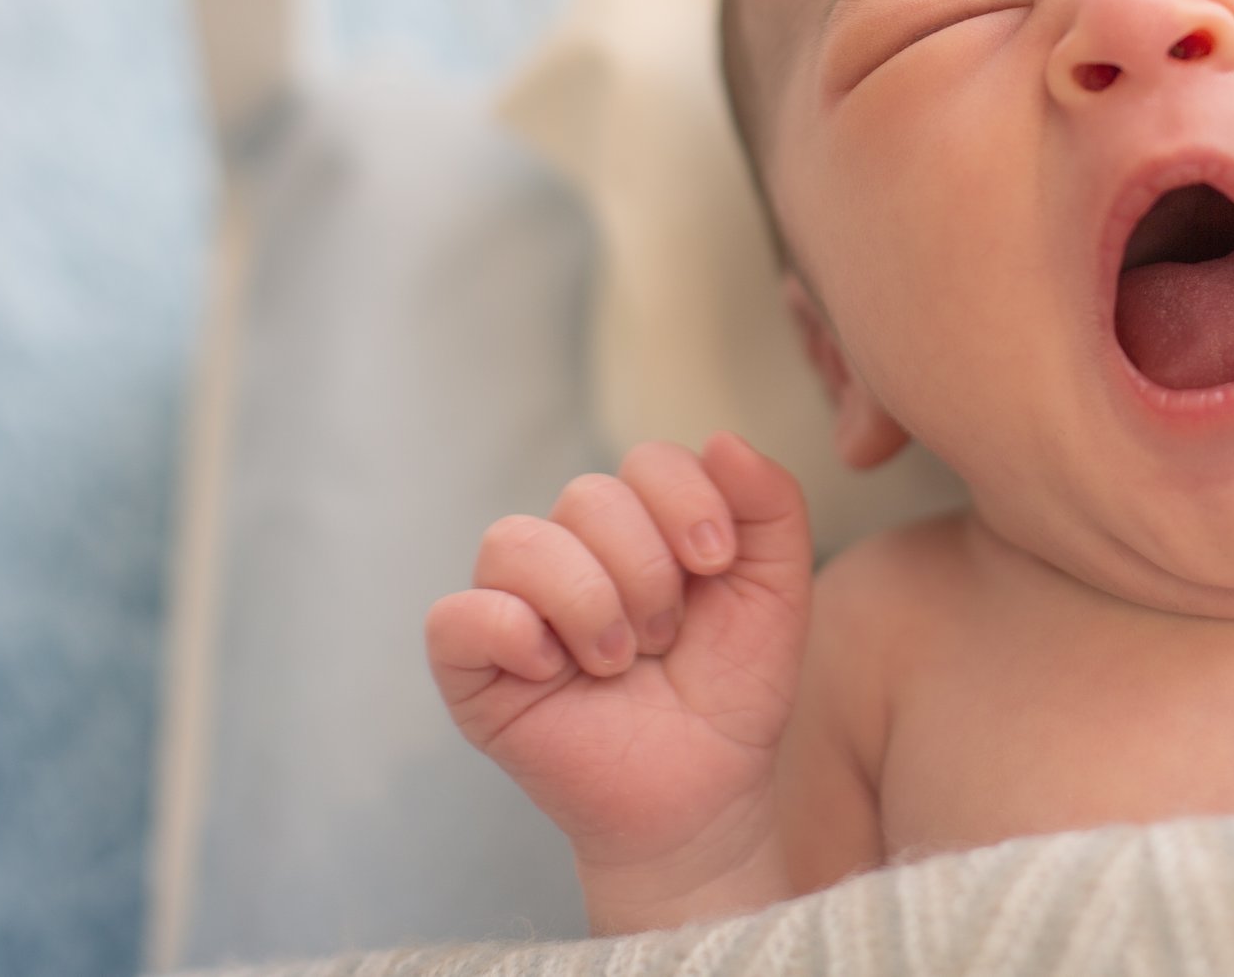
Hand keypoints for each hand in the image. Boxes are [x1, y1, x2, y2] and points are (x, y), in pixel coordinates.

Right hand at [426, 432, 811, 888]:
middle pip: (587, 495)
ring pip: (515, 540)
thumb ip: (772, 507)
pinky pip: (456, 616)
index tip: (716, 565)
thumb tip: (722, 439)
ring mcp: (515, 606)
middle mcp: (571, 551)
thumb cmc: (733, 691)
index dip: (686, 501)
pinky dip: (510, 631)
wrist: (705, 794)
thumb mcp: (777, 593)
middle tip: (666, 638)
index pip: (647, 460)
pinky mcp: (472, 669)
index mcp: (640, 525)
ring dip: (588, 602)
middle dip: (646, 570)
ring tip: (620, 661)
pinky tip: (555, 669)